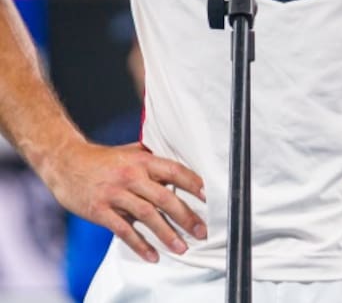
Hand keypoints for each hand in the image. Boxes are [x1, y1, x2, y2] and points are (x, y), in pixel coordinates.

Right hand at [44, 140, 205, 262]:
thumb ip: (152, 159)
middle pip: (165, 197)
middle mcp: (131, 176)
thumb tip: (179, 168)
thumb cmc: (102, 159)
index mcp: (142, 161)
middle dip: (186, 216)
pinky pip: (123, 230)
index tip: (209, 197)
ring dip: (166, 234)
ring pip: (147, 215)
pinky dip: (139, 244)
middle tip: (201, 231)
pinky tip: (152, 255)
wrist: (66, 163)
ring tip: (182, 247)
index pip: (174, 171)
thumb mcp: (130, 152)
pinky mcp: (99, 210)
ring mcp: (115, 194)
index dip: (193, 184)